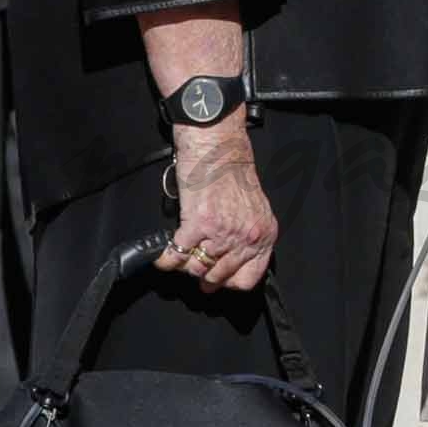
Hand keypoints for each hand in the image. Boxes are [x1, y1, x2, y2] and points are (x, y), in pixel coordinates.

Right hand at [153, 113, 277, 292]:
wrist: (217, 143)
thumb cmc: (232, 169)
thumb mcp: (253, 207)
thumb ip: (246, 233)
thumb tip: (229, 260)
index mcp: (264, 233)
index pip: (248, 279)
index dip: (229, 282)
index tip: (218, 279)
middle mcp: (246, 236)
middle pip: (218, 277)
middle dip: (204, 275)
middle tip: (195, 266)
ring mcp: (223, 232)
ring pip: (196, 269)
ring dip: (185, 264)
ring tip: (182, 254)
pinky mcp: (198, 223)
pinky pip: (177, 255)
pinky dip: (166, 259)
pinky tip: (163, 258)